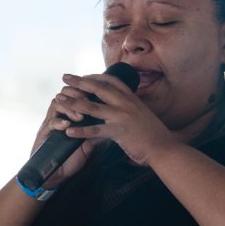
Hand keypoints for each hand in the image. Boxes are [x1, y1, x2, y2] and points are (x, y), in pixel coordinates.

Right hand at [31, 83, 101, 186]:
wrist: (55, 174)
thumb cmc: (71, 157)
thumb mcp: (87, 144)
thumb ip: (95, 132)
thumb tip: (110, 124)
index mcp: (70, 115)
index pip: (76, 93)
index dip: (85, 90)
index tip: (97, 94)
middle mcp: (59, 115)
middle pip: (65, 93)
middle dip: (76, 94)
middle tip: (87, 101)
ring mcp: (51, 123)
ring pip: (56, 103)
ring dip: (70, 108)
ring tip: (79, 117)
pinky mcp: (44, 133)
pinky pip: (50, 122)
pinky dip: (59, 122)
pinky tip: (67, 125)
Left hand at [55, 72, 182, 166]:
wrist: (165, 149)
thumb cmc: (155, 135)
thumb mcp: (142, 115)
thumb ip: (130, 108)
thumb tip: (120, 106)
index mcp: (132, 98)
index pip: (111, 80)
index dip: (94, 76)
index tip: (83, 76)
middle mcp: (126, 103)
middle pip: (98, 88)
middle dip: (79, 82)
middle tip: (64, 77)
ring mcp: (122, 116)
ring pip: (92, 107)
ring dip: (73, 103)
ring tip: (59, 100)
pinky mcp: (118, 131)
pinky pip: (95, 130)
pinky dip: (80, 131)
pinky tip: (68, 131)